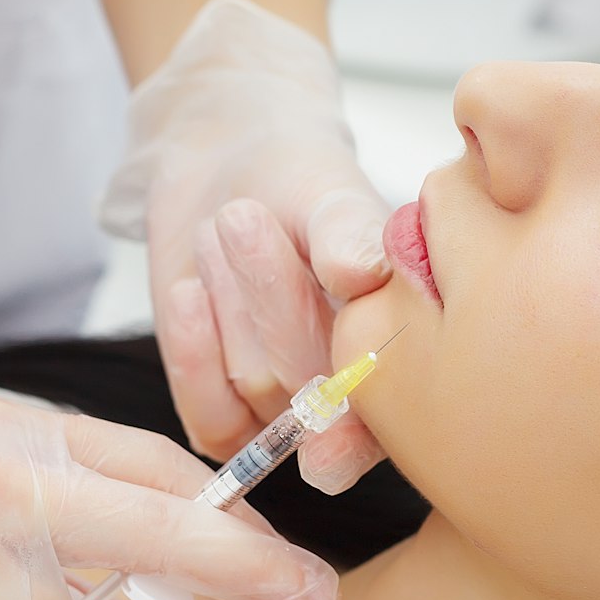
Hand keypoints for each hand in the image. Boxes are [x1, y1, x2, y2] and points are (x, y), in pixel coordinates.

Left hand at [100, 0, 391, 493]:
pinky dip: (193, 350)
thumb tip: (364, 273)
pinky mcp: (225, 414)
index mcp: (407, 353)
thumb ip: (350, 235)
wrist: (225, 170)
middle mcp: (353, 401)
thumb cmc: (296, 178)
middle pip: (308, 392)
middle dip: (273, 299)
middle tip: (245, 216)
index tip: (329, 406)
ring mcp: (287, 415)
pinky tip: (193, 290)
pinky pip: (209, 416)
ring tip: (230, 231)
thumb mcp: (329, 191)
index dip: (355, 429)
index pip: (384, 422)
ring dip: (231, 302)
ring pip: (252, 389)